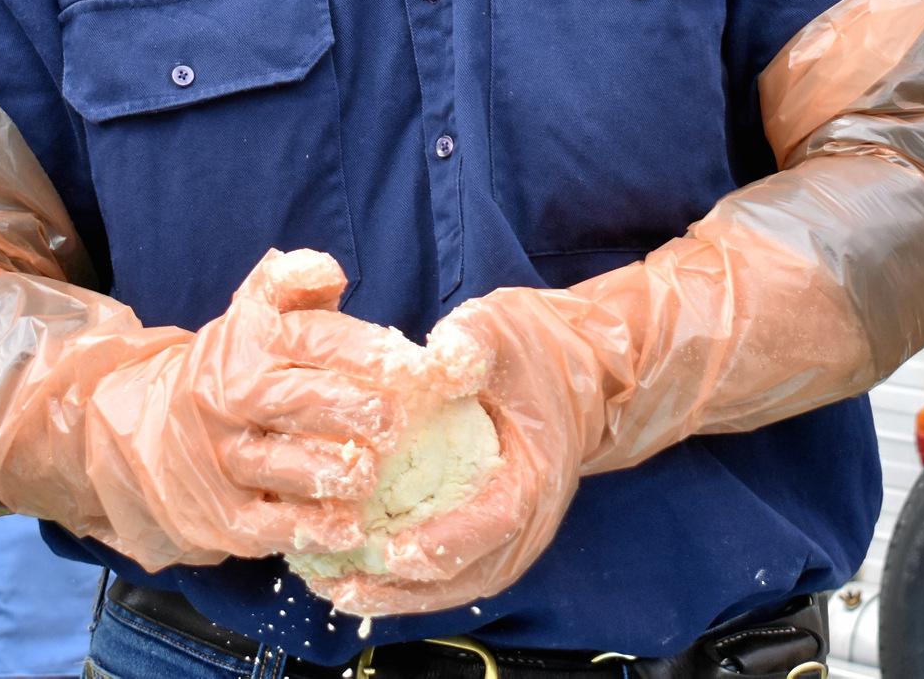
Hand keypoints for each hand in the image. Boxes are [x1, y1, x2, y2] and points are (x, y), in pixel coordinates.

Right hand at [85, 249, 448, 562]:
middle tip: (396, 421)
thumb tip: (327, 269)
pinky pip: (270, 526)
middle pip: (300, 402)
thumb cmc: (230, 373)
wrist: (144, 436)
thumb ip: (293, 284)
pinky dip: (314, 529)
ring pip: (284, 466)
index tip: (411, 364)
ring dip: (337, 470)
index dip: (365, 350)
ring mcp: (223, 459)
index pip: (312, 338)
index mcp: (248, 343)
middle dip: (357, 410)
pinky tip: (350, 527)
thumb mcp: (253, 316)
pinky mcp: (220, 515)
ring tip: (370, 471)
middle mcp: (231, 398)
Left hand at [307, 285, 612, 616]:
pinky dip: (411, 585)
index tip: (389, 551)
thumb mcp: (502, 327)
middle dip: (403, 588)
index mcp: (533, 474)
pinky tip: (360, 578)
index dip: (441, 542)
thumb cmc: (536, 350)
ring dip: (400, 595)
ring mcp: (516, 538)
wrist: (585, 375)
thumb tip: (442, 360)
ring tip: (337, 592)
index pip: (492, 522)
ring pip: (459, 585)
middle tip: (340, 587)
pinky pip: (456, 574)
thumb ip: (471, 341)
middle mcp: (530, 521)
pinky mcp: (498, 539)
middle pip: (468, 574)